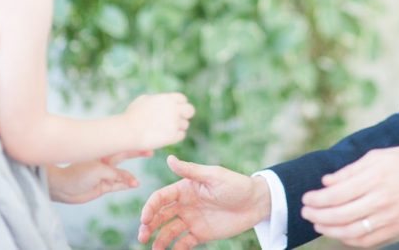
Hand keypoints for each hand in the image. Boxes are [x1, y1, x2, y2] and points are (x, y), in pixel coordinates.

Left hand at [47, 150, 150, 203]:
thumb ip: (115, 174)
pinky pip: (119, 185)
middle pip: (125, 155)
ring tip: (136, 182)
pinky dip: (126, 185)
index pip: (121, 144)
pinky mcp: (104, 186)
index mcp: (102, 152)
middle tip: (151, 152)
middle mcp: (105, 161)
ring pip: (123, 173)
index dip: (133, 142)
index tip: (145, 138)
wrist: (62, 187)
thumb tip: (129, 180)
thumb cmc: (78, 174)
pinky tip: (134, 185)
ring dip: (130, 177)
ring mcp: (105, 173)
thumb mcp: (99, 170)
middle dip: (137, 153)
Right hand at [125, 93, 194, 149]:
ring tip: (165, 130)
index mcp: (168, 98)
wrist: (128, 130)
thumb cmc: (132, 115)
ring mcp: (174, 122)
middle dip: (185, 115)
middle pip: (190, 111)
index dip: (179, 105)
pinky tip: (166, 136)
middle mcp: (174, 109)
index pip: (183, 99)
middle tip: (178, 120)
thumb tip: (163, 101)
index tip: (174, 110)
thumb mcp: (144, 100)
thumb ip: (158, 99)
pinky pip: (181, 135)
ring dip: (178, 127)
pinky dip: (176, 136)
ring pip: (185, 125)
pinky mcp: (173, 135)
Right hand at [138, 155, 271, 249]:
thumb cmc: (235, 185)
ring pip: (169, 230)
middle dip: (149, 225)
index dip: (150, 207)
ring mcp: (192, 219)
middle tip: (142, 236)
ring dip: (159, 239)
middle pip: (160, 215)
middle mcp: (185, 204)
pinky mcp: (201, 233)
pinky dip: (176, 248)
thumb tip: (169, 158)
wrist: (256, 202)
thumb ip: (190, 170)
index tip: (145, 219)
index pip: (160, 198)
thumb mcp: (213, 176)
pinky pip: (184, 242)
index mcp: (185, 188)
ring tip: (155, 249)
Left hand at [301, 144, 398, 246]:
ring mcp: (390, 217)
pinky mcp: (398, 228)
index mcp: (375, 178)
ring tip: (318, 225)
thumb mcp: (378, 156)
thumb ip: (350, 170)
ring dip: (330, 230)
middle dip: (318, 216)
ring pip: (352, 232)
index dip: (317, 199)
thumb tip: (327, 181)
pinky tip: (340, 234)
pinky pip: (369, 241)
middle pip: (340, 215)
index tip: (307, 198)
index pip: (337, 194)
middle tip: (306, 213)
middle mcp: (381, 199)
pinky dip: (351, 241)